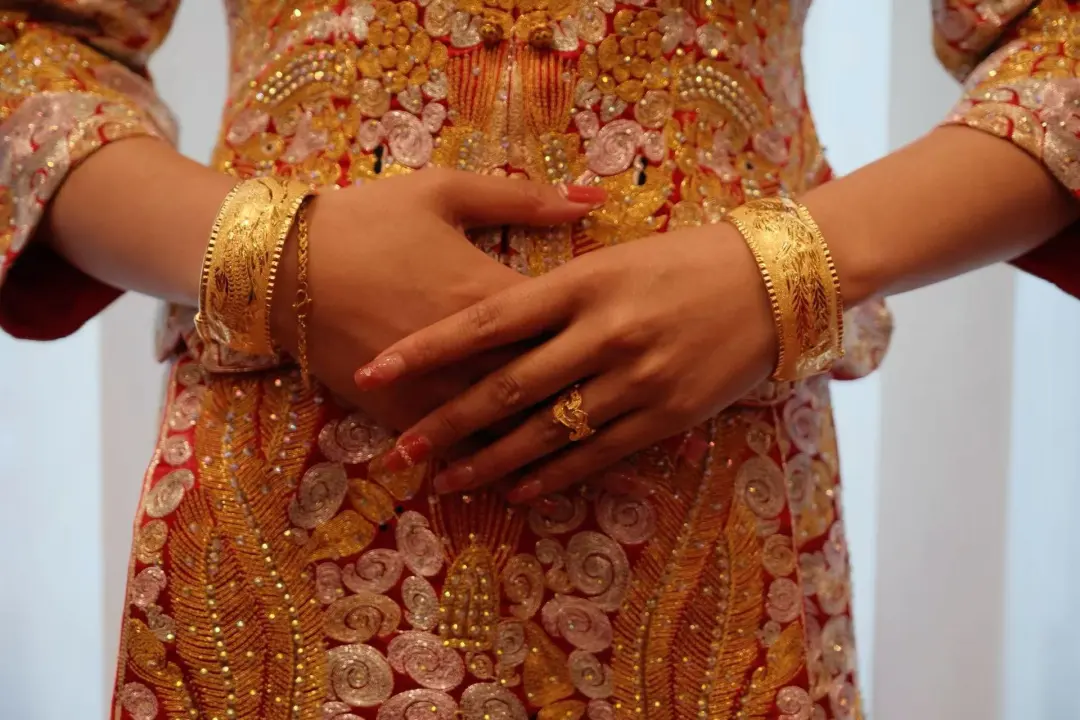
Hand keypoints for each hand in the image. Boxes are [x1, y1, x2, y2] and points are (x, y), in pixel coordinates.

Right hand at [270, 169, 604, 430]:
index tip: (637, 340)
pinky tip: (513, 480)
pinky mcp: (400, 412)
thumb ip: (525, 198)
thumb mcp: (445, 192)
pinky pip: (454, 447)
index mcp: (491, 294)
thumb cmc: (366, 219)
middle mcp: (473, 352)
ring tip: (588, 457)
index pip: (568, 327)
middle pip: (547, 386)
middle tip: (631, 406)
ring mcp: (435, 389)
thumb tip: (595, 198)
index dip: (605, 338)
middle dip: (589, 398)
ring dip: (548, 444)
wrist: (277, 264)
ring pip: (506, 429)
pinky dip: (486, 463)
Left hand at [355, 222, 777, 499]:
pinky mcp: (665, 416)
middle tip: (397, 452)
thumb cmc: (687, 257)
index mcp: (584, 281)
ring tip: (446, 481)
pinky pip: (597, 454)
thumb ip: (557, 283)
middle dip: (445, 423)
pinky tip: (516, 490)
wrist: (775, 282)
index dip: (428, 348)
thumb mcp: (616, 250)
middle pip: (506, 388)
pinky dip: (552, 476)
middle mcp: (603, 332)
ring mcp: (636, 379)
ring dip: (490, 461)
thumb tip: (491, 314)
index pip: (487, 321)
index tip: (377, 370)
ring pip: (547, 432)